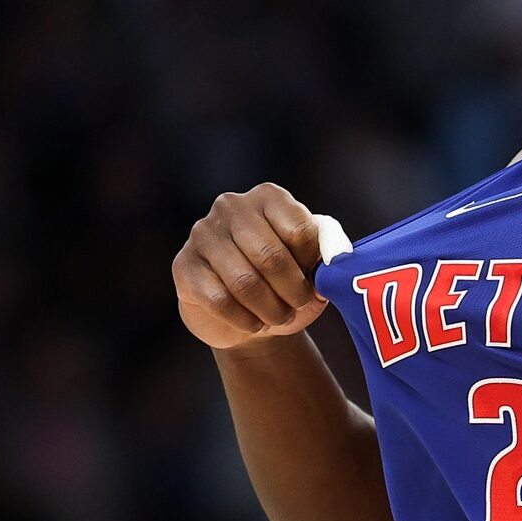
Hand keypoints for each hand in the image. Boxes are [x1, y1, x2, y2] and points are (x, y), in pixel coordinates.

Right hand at [173, 182, 328, 349]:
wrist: (248, 315)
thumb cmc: (287, 283)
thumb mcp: (314, 264)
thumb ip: (329, 252)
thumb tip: (337, 259)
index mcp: (269, 197)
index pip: (301, 231)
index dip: (312, 266)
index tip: (315, 281)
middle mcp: (232, 206)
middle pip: (271, 257)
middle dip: (293, 292)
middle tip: (298, 306)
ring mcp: (203, 234)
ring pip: (244, 282)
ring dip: (271, 310)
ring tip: (279, 317)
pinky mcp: (184, 265)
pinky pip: (219, 301)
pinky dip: (245, 320)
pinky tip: (253, 323)